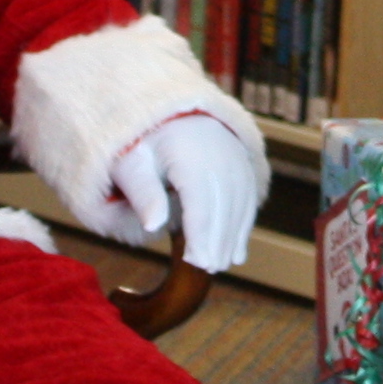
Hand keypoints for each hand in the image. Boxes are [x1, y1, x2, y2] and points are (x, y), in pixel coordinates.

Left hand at [110, 114, 264, 269]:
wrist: (171, 114)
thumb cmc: (146, 144)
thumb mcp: (133, 165)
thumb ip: (144, 194)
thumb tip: (152, 226)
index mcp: (188, 152)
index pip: (199, 199)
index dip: (201, 234)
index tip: (196, 263)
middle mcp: (219, 153)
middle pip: (224, 203)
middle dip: (218, 239)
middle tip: (209, 269)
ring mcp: (235, 157)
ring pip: (240, 202)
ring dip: (233, 236)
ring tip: (222, 264)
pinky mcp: (243, 164)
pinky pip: (248, 197)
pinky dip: (244, 226)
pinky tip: (237, 252)